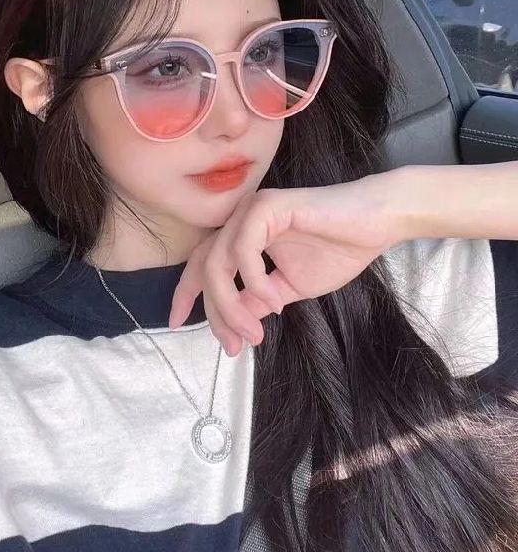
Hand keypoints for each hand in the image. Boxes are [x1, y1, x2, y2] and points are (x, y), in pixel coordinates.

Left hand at [168, 174, 400, 355]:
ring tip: (255, 332)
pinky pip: (243, 248)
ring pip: (218, 261)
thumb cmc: (338, 250)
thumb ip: (257, 299)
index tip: (177, 325)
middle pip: (204, 267)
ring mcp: (251, 210)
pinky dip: (253, 280)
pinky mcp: (267, 205)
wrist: (374, 224)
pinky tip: (274, 300)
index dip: (185, 294)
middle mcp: (239, 219)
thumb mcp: (288, 288)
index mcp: (241, 235)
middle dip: (213, 311)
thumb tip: (234, 320)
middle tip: (233, 345)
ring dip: (232, 304)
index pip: (201, 265)